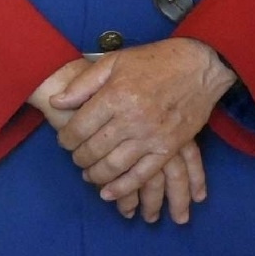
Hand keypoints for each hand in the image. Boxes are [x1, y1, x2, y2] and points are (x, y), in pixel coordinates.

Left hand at [32, 61, 204, 222]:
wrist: (198, 66)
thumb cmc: (153, 60)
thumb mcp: (113, 61)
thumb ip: (83, 84)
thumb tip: (56, 102)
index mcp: (115, 96)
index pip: (80, 127)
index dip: (66, 138)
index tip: (63, 141)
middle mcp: (131, 119)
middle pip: (95, 149)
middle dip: (79, 158)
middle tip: (75, 158)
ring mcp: (151, 136)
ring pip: (115, 166)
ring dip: (97, 175)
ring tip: (88, 175)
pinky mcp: (168, 148)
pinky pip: (142, 175)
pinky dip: (124, 188)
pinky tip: (109, 194)